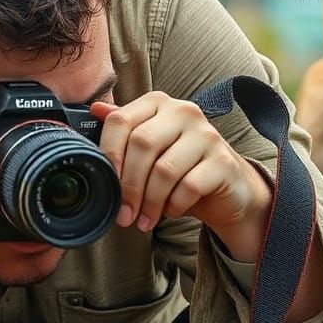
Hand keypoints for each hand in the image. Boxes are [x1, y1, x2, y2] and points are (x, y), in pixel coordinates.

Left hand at [92, 92, 271, 259]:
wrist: (228, 187)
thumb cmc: (181, 166)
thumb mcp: (150, 147)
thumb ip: (125, 128)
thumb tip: (95, 109)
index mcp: (158, 102)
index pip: (121, 120)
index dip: (108, 155)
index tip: (104, 184)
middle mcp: (184, 111)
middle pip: (142, 144)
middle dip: (128, 185)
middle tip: (123, 214)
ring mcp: (207, 134)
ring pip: (164, 169)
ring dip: (149, 202)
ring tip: (143, 220)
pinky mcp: (223, 161)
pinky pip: (189, 186)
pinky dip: (174, 205)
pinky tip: (170, 211)